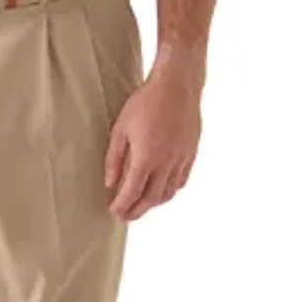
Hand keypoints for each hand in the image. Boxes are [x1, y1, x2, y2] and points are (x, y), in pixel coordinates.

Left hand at [103, 62, 201, 220]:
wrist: (176, 86)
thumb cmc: (146, 102)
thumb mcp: (121, 128)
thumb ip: (114, 158)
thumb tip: (110, 183)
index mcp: (146, 158)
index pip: (132, 192)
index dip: (122, 205)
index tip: (114, 212)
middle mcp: (166, 164)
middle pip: (152, 199)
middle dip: (137, 210)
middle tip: (126, 215)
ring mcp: (181, 160)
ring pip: (168, 192)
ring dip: (154, 203)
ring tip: (142, 204)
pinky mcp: (191, 153)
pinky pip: (181, 180)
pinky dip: (170, 190)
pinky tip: (163, 188)